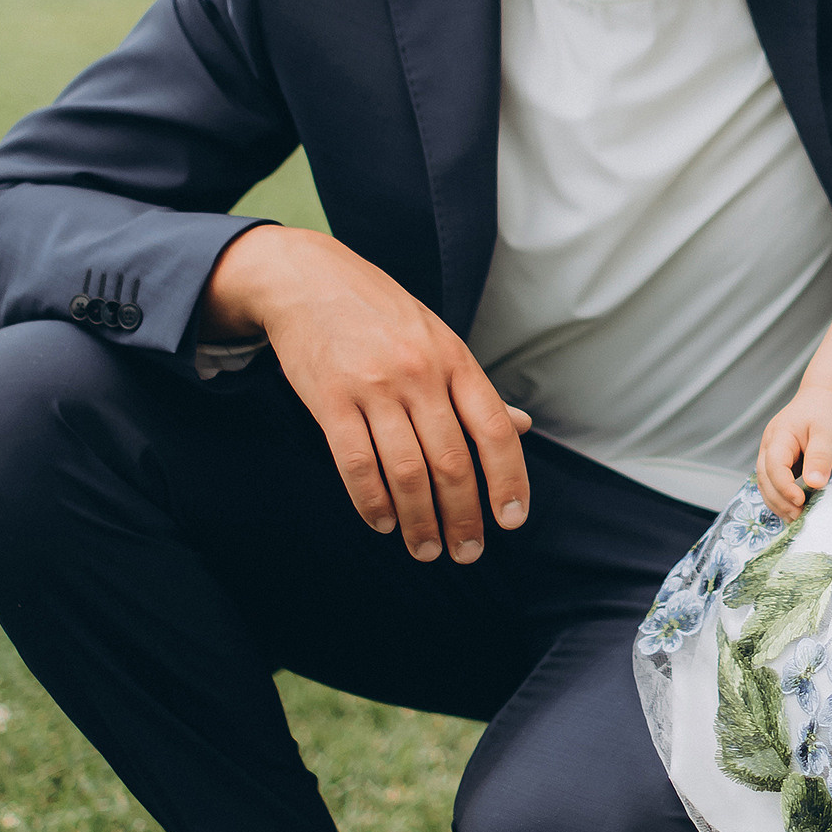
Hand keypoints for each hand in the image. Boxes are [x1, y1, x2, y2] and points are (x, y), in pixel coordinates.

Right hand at [200, 226, 531, 560]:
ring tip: (426, 549)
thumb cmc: (381, 314)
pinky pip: (355, 463)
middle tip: (466, 553)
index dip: (508, 479)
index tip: (511, 520)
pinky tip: (383, 523)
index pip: (494, 430)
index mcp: (455, 359)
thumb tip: (522, 427)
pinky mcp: (330, 399)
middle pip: (451, 461)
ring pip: (406, 471)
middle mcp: (420, 374)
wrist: (308, 279)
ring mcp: (374, 387)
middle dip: (463, 517)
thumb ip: (475, 388)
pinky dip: (371, 502)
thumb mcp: (439, 338)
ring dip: (419, 521)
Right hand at [756, 385, 831, 517]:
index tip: (800, 502)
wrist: (824, 398)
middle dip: (779, 501)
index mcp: (779, 435)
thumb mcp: (828, 431)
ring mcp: (771, 454)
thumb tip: (814, 485)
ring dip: (777, 503)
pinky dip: (781, 498)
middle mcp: (769, 446)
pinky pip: (773, 483)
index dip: (784, 486)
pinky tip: (794, 510)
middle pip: (764, 478)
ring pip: (765, 483)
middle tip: (798, 518)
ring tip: (795, 520)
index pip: (773, 465)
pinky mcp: (778, 462)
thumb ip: (821, 457)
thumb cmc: (826, 412)